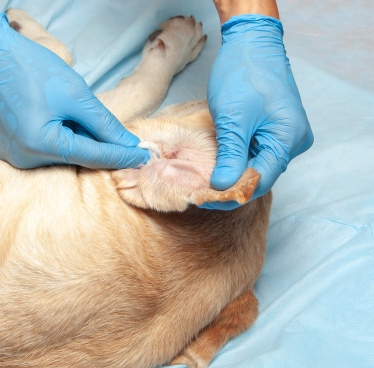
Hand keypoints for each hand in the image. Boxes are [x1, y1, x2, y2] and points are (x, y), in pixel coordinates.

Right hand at [0, 13, 149, 168]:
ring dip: (77, 138)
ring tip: (75, 112)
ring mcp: (14, 156)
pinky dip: (59, 136)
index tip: (143, 157)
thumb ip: (103, 123)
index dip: (120, 156)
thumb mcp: (75, 94)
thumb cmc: (30, 68)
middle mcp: (24, 159)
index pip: (91, 156)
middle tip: (118, 132)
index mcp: (40, 145)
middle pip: (75, 156)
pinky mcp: (10, 149)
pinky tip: (61, 117)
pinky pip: (44, 148)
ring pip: (60, 153)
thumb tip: (127, 144)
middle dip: (98, 144)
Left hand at [203, 15, 312, 209]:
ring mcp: (284, 134)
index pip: (260, 181)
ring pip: (256, 164)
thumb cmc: (243, 74)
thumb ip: (231, 156)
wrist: (251, 43)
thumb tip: (223, 187)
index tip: (204, 199)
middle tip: (199, 191)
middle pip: (260, 174)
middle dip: (230, 184)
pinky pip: (255, 151)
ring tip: (204, 179)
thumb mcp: (233, 119)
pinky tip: (217, 162)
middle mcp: (292, 141)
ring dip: (232, 171)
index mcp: (288, 139)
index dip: (232, 193)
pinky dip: (236, 158)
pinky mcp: (273, 128)